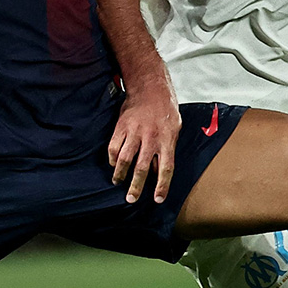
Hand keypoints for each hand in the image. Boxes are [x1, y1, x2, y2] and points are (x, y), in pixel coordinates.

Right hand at [108, 81, 179, 203]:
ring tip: (117, 182)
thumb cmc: (165, 111)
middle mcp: (151, 138)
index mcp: (167, 140)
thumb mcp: (174, 130)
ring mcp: (135, 132)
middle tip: (130, 199)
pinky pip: (114, 147)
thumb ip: (167, 150)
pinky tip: (114, 164)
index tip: (157, 199)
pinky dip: (113, 159)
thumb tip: (157, 171)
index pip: (166, 169)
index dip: (161, 186)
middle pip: (141, 168)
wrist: (150, 88)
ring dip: (120, 174)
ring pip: (125, 159)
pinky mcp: (122, 127)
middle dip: (135, 186)